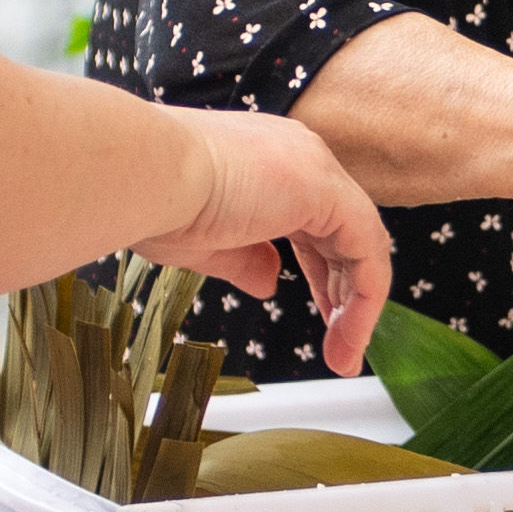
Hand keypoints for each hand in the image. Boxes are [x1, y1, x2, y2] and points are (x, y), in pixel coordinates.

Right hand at [134, 108, 394, 372]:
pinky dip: (366, 296)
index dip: (323, 272)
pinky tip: (350, 334)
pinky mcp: (326, 188)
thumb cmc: (155, 203)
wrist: (144, 175)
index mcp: (270, 161)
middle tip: (341, 344)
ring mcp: (316, 167)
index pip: (316, 220)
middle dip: (345, 293)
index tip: (326, 315)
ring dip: (359, 305)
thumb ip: (244, 259)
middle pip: (345, 231)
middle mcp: (300, 155)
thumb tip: (270, 283)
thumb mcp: (205, 242)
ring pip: (363, 242)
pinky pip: (368, 249)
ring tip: (345, 355)